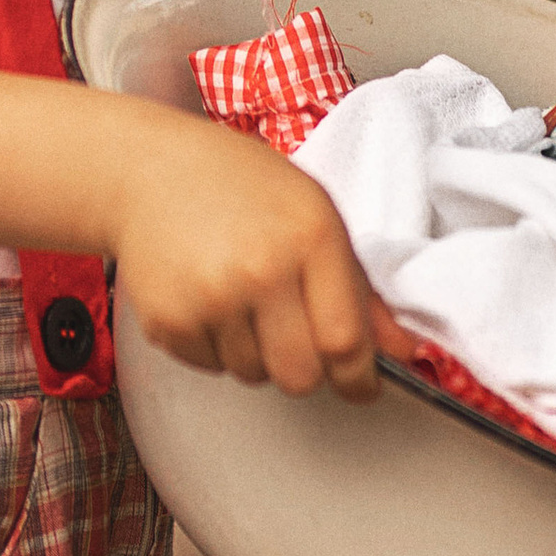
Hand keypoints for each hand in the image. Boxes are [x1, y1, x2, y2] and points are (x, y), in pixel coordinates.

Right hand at [112, 121, 380, 401]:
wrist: (150, 169)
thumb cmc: (241, 185)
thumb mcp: (314, 213)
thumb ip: (360, 287)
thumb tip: (405, 350)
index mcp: (309, 236)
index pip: (346, 340)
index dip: (359, 377)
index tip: (360, 386)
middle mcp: (261, 270)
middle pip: (301, 377)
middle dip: (306, 369)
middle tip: (295, 335)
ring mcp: (210, 298)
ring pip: (254, 375)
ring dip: (256, 353)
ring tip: (242, 296)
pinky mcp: (168, 320)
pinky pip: (211, 368)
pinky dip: (215, 346)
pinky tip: (207, 296)